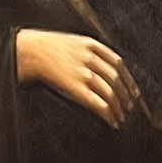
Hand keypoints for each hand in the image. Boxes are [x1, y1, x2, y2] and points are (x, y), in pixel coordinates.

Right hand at [15, 30, 140, 128]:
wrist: (28, 51)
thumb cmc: (46, 48)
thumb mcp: (72, 42)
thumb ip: (88, 52)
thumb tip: (103, 69)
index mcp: (91, 45)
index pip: (118, 63)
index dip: (129, 80)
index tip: (133, 92)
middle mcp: (90, 57)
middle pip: (116, 79)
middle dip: (126, 96)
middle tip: (129, 108)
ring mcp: (83, 72)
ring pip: (110, 92)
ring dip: (118, 107)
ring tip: (121, 117)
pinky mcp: (75, 86)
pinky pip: (98, 102)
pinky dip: (108, 113)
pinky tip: (111, 120)